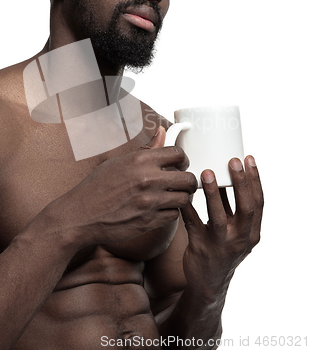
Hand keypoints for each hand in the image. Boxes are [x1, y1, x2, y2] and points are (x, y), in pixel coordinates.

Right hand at [49, 127, 196, 248]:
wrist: (80, 216)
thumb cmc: (96, 187)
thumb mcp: (118, 162)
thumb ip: (146, 149)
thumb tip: (162, 131)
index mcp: (140, 160)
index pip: (178, 154)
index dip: (183, 159)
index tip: (180, 164)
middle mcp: (148, 180)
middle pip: (188, 178)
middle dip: (189, 180)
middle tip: (182, 182)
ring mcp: (150, 202)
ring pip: (185, 198)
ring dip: (182, 197)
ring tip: (174, 196)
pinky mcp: (150, 221)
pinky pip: (174, 215)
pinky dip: (171, 212)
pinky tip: (162, 209)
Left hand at [180, 156, 263, 302]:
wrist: (208, 283)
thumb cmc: (221, 248)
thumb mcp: (234, 229)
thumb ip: (230, 206)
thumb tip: (223, 172)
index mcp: (252, 232)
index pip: (259, 202)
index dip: (255, 179)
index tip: (248, 159)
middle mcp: (241, 239)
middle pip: (246, 208)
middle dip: (240, 182)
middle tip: (232, 160)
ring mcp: (221, 245)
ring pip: (218, 217)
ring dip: (214, 193)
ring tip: (206, 172)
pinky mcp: (201, 248)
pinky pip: (193, 223)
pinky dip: (188, 206)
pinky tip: (183, 192)